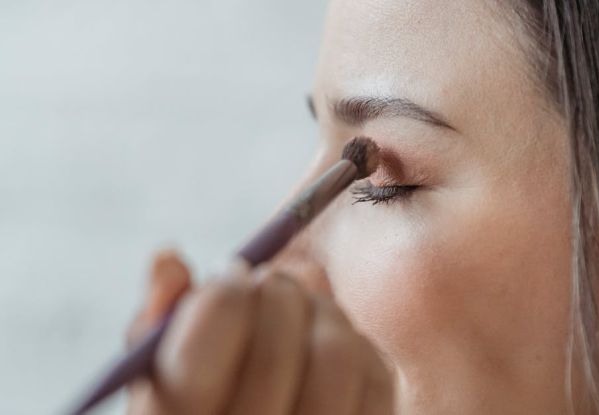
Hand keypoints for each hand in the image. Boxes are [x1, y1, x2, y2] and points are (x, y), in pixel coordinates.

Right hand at [126, 250, 393, 414]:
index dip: (228, 289)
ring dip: (321, 312)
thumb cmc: (188, 403)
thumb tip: (170, 260)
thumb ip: (156, 320)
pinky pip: (375, 376)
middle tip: (268, 284)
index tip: (232, 277)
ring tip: (299, 312)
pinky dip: (355, 346)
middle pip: (280, 338)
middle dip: (277, 293)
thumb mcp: (154, 374)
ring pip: (336, 353)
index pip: (219, 321)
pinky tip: (324, 349)